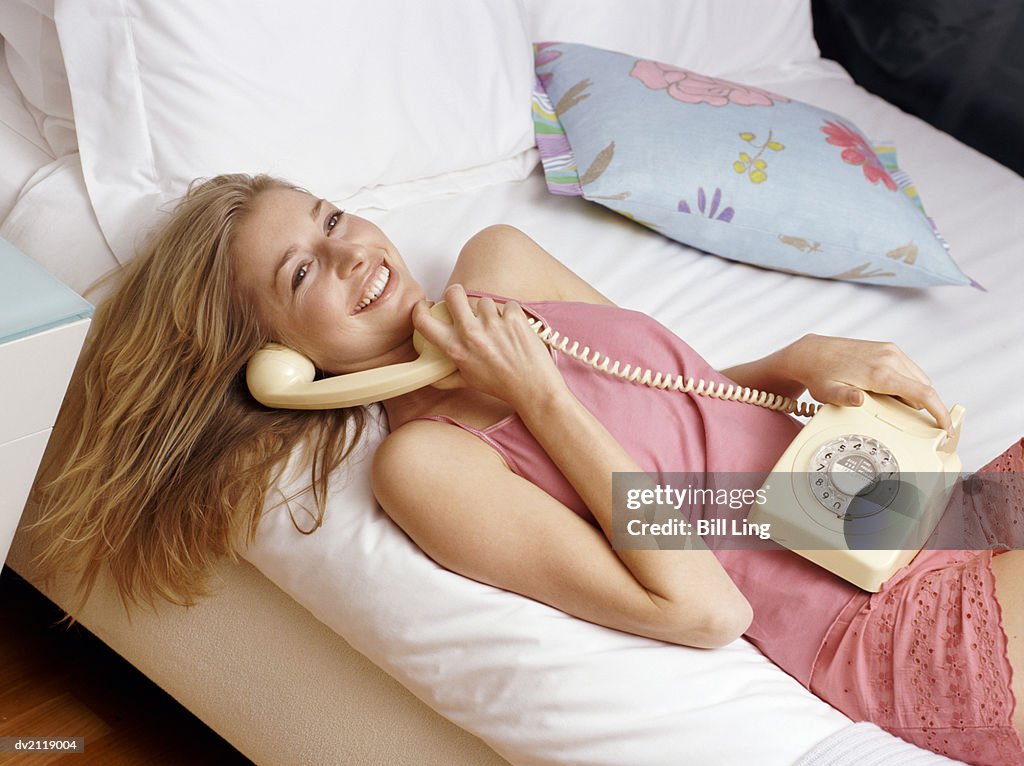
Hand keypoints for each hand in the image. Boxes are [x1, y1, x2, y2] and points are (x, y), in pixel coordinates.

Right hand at [411, 284, 566, 408]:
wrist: (534, 387)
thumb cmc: (502, 385)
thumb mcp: (469, 381)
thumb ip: (447, 377)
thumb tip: (433, 377)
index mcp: (456, 348)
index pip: (423, 321)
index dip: (420, 308)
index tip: (427, 306)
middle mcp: (471, 333)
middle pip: (453, 293)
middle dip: (456, 294)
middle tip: (464, 304)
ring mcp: (493, 323)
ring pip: (484, 301)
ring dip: (490, 311)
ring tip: (499, 330)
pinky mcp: (514, 316)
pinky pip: (508, 304)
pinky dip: (511, 314)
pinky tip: (514, 330)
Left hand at [786, 334, 951, 432]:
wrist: (812, 352)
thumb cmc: (820, 375)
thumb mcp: (828, 393)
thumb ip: (845, 399)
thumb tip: (859, 400)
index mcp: (880, 373)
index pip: (923, 393)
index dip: (940, 412)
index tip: (946, 427)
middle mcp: (890, 358)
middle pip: (925, 387)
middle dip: (925, 406)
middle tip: (912, 422)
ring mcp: (890, 351)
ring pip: (919, 378)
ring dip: (916, 394)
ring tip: (894, 406)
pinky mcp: (888, 348)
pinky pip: (909, 369)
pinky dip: (908, 382)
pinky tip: (891, 392)